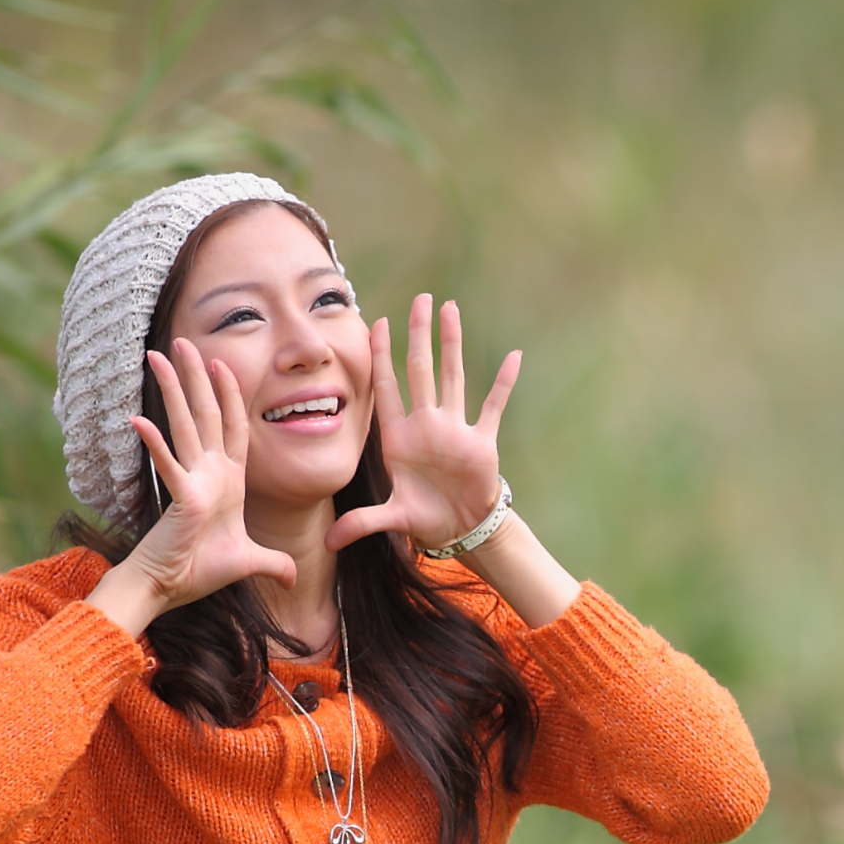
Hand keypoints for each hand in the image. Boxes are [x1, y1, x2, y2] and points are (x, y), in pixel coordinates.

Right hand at [100, 340, 294, 628]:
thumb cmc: (201, 570)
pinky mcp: (181, 498)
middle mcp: (208, 472)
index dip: (230, 394)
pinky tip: (138, 418)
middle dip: (196, 376)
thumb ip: (274, 565)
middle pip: (204, 413)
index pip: (232, 426)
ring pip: (185, 425)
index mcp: (227, 480)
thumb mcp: (250, 563)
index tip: (221, 363)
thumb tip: (294, 580)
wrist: (171, 588)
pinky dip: (154, 443)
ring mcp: (193, 481)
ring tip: (156, 356)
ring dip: (173, 390)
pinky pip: (168, 464)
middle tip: (183, 342)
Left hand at [335, 295, 520, 553]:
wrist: (461, 531)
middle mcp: (426, 425)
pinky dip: (504, 384)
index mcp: (399, 438)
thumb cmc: (424, 519)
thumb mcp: (392, 519)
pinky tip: (513, 357)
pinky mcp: (482, 442)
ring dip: (453, 344)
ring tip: (452, 309)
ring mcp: (455, 430)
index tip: (377, 323)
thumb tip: (330, 545)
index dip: (381, 357)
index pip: (386, 388)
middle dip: (419, 335)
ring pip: (454, 377)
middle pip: (421, 370)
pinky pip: (494, 407)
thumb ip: (362, 523)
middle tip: (420, 299)